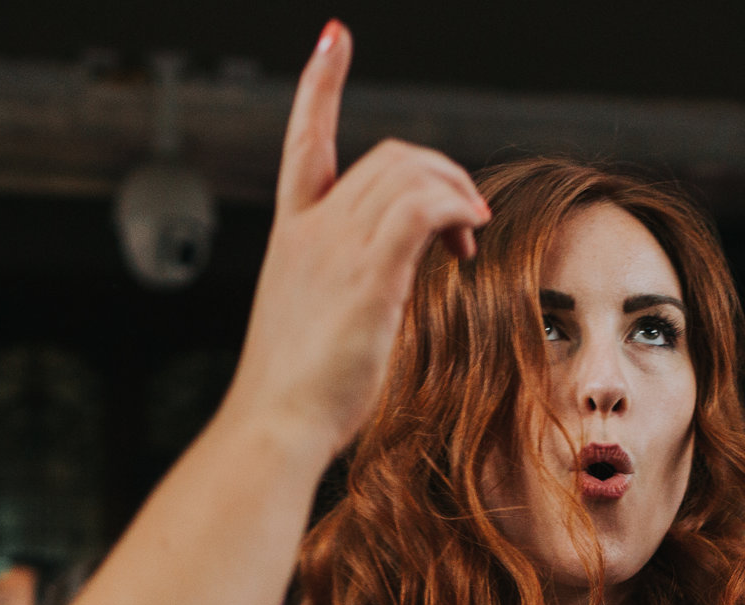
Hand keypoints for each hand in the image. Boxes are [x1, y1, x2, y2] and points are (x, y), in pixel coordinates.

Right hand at [217, 21, 489, 454]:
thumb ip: (351, 291)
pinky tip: (469, 237)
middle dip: (440, 173)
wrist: (272, 426)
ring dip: (457, 194)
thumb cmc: (299, 395)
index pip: (304, 140)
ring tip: (472, 237)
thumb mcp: (322, 326)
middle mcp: (311, 230)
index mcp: (293, 236)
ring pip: (411, 174)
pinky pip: (422, 206)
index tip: (334, 38)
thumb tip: (395, 290)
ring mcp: (336, 247)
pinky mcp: (367, 273)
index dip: (320, 84)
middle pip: (387, 157)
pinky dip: (456, 208)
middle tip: (467, 223)